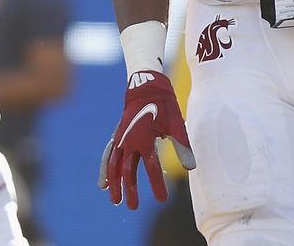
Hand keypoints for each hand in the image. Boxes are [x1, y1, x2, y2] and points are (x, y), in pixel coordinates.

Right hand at [98, 70, 194, 208]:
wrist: (146, 86)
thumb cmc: (164, 105)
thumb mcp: (176, 125)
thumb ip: (182, 147)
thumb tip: (190, 168)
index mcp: (145, 139)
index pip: (152, 168)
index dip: (157, 185)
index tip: (163, 200)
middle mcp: (129, 141)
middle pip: (127, 170)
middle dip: (130, 189)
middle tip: (133, 207)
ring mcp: (121, 138)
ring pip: (114, 165)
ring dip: (114, 183)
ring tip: (115, 201)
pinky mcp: (117, 136)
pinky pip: (108, 155)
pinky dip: (105, 169)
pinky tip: (103, 184)